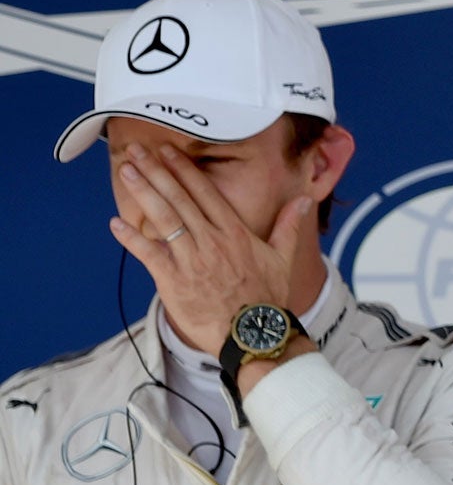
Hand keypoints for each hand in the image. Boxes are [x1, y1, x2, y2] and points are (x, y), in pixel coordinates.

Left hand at [109, 145, 313, 356]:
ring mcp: (191, 260)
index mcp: (235, 233)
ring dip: (143, 193)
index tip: (168, 152)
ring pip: (164, 219)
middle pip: (180, 199)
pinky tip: (116, 222)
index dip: (185, 170)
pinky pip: (149, 254)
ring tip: (126, 171)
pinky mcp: (174, 281)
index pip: (206, 194)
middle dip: (157, 172)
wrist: (253, 334)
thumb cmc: (268, 297)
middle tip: (137, 151)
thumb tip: (305, 200)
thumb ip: (289, 226)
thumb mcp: (284, 259)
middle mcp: (211, 241)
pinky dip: (132, 238)